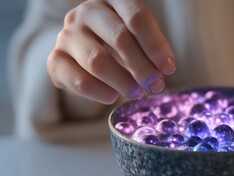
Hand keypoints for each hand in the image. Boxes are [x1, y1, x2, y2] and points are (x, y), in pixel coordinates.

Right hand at [47, 0, 174, 103]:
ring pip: (97, 61)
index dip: (156, 45)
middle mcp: (87, 12)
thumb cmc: (120, 40)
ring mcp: (68, 34)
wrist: (85, 48)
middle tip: (155, 85)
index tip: (169, 69)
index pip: (137, 17)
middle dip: (142, 66)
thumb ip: (151, 50)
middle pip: (119, 38)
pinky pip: (78, 80)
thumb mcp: (139, 36)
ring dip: (122, 82)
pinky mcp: (56, 59)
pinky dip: (98, 92)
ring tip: (138, 93)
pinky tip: (113, 97)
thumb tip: (162, 72)